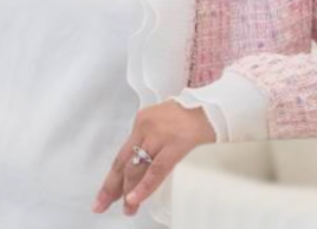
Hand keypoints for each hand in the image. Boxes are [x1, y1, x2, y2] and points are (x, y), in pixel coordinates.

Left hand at [92, 99, 216, 215]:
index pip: (123, 154)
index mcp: (141, 121)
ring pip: (136, 168)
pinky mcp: (174, 144)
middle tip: (101, 205)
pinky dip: (143, 187)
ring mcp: (158, 135)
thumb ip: (151, 140)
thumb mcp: (164, 123)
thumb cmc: (193, 116)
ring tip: (127, 209)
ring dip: (128, 192)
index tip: (106, 193)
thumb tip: (143, 165)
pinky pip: (155, 170)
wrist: (215, 107)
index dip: (113, 176)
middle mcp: (144, 127)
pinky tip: (134, 199)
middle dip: (111, 187)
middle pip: (123, 162)